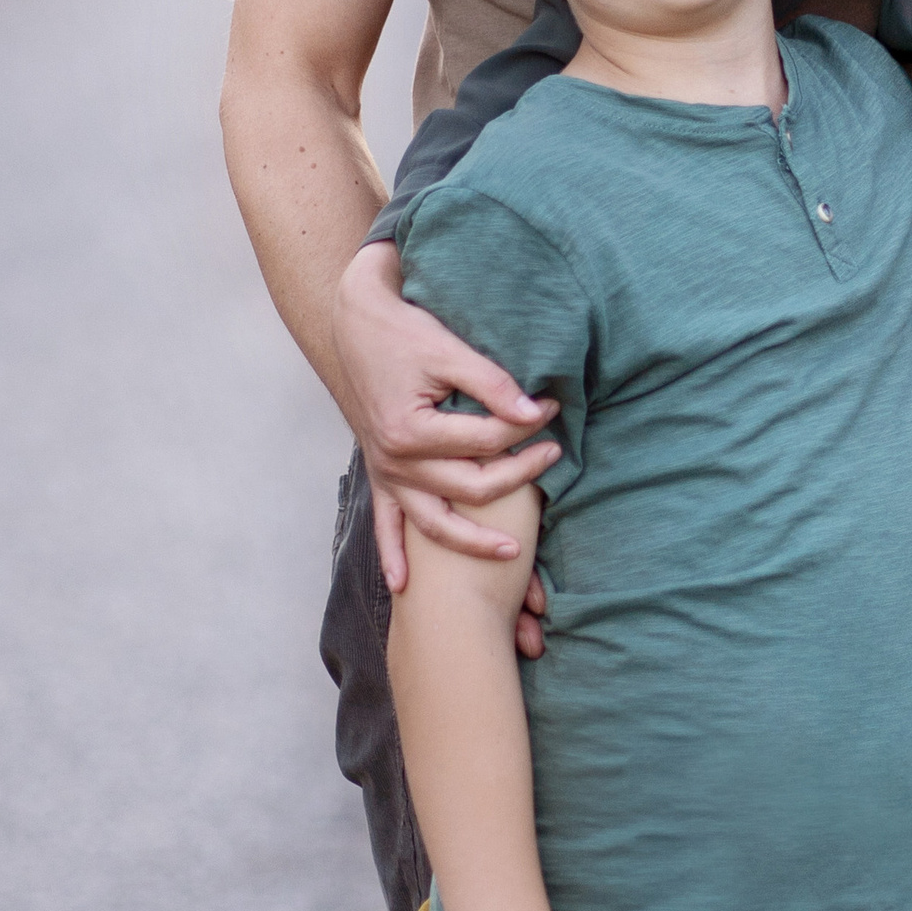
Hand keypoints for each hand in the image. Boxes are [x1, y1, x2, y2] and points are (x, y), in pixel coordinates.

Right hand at [332, 244, 560, 590]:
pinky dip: (392, 555)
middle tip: (556, 455)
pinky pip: (385, 525)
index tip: (553, 411)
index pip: (485, 441)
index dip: (525, 428)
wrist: (356, 325)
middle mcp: (394, 461)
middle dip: (519, 474)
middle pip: (470, 485)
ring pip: (433, 522)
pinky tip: (403, 585)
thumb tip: (533, 412)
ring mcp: (386, 474)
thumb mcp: (447, 350)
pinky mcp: (380, 475)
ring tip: (513, 554)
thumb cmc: (403, 333)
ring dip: (471, 542)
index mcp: (409, 430)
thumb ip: (491, 383)